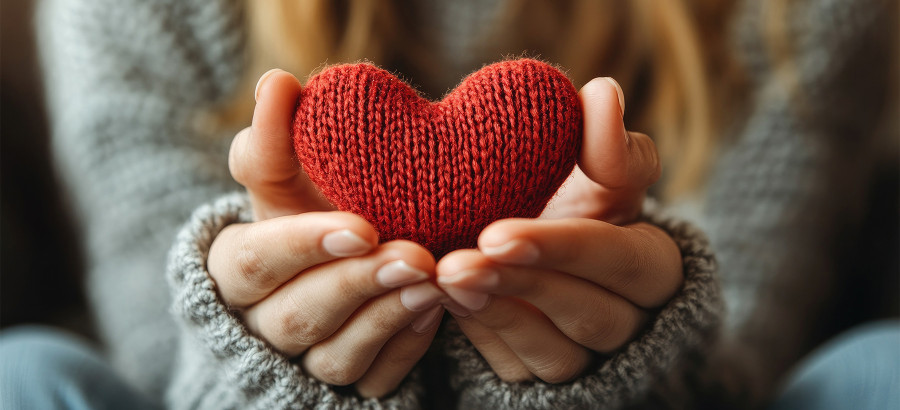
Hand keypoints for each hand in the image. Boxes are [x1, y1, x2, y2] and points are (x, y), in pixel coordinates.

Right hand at [209, 69, 444, 397]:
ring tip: (433, 280)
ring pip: (335, 358)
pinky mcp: (347, 386)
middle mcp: (263, 323)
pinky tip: (436, 311)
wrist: (339, 266)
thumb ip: (278, 136)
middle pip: (295, 317)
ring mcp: (304, 363)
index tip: (361, 224)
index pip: (250, 263)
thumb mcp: (288, 178)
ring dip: (387, 317)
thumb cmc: (308, 212)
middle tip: (413, 255)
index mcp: (239, 268)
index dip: (302, 246)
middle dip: (355, 285)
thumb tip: (278, 83)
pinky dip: (406, 347)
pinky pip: (374, 380)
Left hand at [436, 78, 682, 382]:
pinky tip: (442, 302)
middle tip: (457, 262)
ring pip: (552, 353)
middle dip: (520, 287)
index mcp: (652, 264)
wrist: (536, 254)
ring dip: (494, 315)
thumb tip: (602, 92)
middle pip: (588, 313)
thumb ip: (607, 141)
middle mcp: (629, 319)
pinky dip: (478, 337)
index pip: (620, 260)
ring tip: (444, 280)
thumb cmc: (575, 203)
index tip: (496, 233)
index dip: (562, 249)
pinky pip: (515, 369)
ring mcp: (588, 357)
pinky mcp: (543, 376)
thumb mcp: (598, 172)